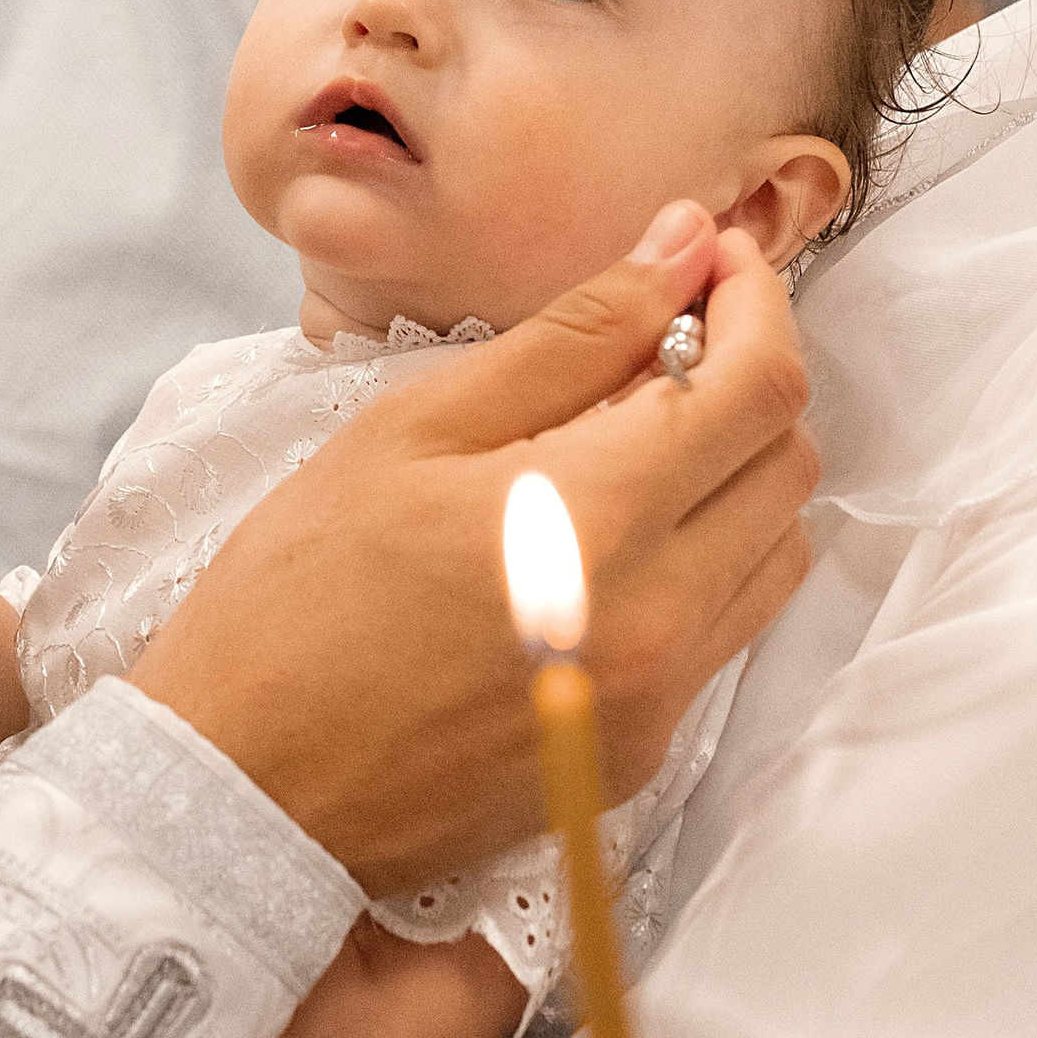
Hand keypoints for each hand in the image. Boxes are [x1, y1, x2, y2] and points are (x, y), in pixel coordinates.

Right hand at [133, 208, 814, 890]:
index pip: (761, 386)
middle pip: (790, 464)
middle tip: (661, 338)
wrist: (246, 789)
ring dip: (734, 474)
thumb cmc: (298, 595)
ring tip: (632, 440)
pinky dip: (698, 560)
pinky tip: (601, 538)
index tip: (707, 259)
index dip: (754, 300)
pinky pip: (721, 631)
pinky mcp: (638, 753)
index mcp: (603, 517)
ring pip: (774, 551)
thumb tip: (680, 248)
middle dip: (747, 378)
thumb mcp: (415, 429)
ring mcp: (659, 696)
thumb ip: (570, 335)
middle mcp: (662, 616)